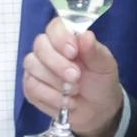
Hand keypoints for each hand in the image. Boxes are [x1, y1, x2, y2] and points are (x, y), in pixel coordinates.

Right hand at [25, 20, 123, 136]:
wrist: (97, 110)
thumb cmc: (100, 82)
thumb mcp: (105, 66)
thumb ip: (94, 50)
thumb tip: (85, 35)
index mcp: (67, 39)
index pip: (55, 27)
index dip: (60, 38)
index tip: (73, 52)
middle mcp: (48, 50)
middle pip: (40, 46)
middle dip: (58, 63)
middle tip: (76, 76)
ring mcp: (37, 68)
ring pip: (33, 66)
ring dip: (55, 82)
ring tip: (74, 91)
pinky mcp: (31, 87)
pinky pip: (31, 86)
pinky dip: (50, 96)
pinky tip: (65, 101)